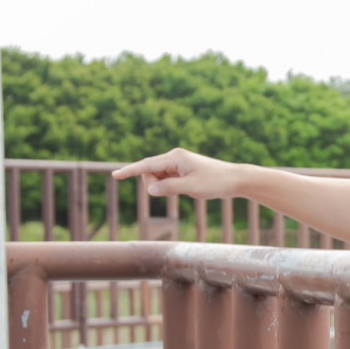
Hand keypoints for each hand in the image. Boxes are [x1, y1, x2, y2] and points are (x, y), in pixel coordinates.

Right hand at [112, 147, 240, 199]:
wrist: (235, 179)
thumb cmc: (215, 182)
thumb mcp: (191, 187)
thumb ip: (169, 188)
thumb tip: (151, 189)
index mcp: (175, 157)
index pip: (146, 165)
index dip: (130, 171)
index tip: (114, 175)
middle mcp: (174, 157)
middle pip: (151, 173)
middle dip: (155, 185)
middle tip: (177, 191)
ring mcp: (178, 163)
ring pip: (159, 178)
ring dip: (165, 187)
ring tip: (187, 188)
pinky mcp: (182, 170)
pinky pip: (168, 180)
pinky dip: (172, 187)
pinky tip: (188, 188)